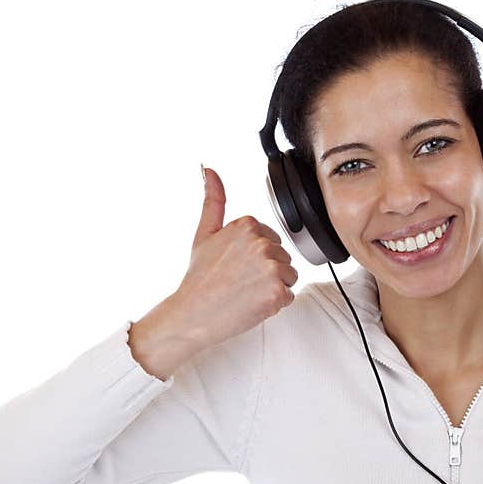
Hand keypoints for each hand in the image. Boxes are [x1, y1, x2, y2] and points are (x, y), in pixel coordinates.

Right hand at [171, 165, 298, 348]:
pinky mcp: (277, 292)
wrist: (193, 314)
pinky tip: (252, 303)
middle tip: (239, 281)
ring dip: (272, 287)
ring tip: (246, 293)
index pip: (272, 240)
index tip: (235, 265)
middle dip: (266, 272)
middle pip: (283, 257)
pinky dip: (274, 304)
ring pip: (289, 276)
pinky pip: (289, 296)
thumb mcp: (204, 234)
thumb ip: (213, 200)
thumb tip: (208, 169)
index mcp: (247, 225)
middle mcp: (261, 243)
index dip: (256, 257)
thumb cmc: (199, 278)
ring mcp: (271, 267)